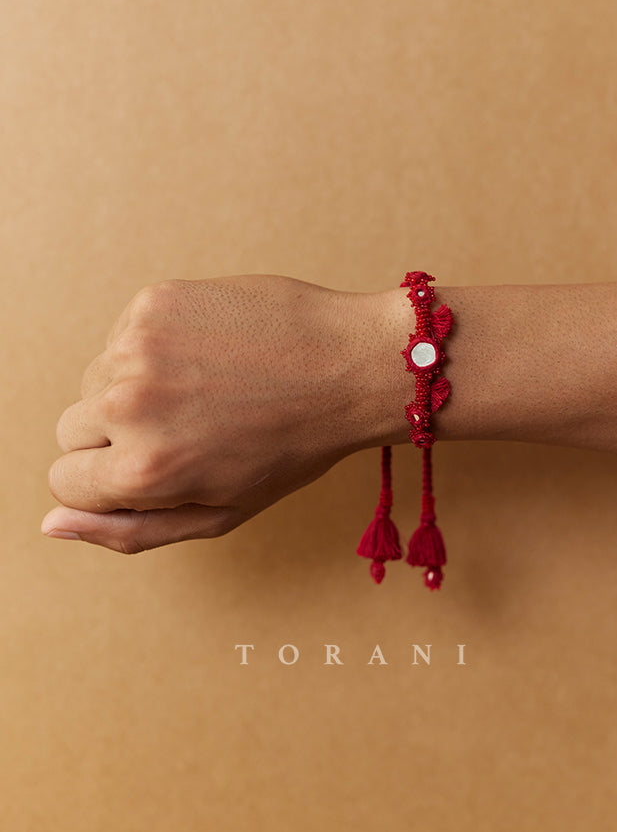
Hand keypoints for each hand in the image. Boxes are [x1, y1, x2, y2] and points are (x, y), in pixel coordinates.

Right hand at [42, 275, 403, 552]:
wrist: (351, 365)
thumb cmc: (292, 449)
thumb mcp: (219, 513)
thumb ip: (129, 531)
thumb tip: (50, 525)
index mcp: (143, 470)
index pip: (64, 483)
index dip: (106, 482)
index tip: (151, 469)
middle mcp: (129, 405)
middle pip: (69, 429)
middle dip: (113, 437)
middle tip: (186, 430)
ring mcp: (138, 345)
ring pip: (94, 379)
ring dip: (133, 388)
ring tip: (205, 390)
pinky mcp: (153, 301)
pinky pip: (121, 337)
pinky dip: (153, 348)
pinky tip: (209, 355)